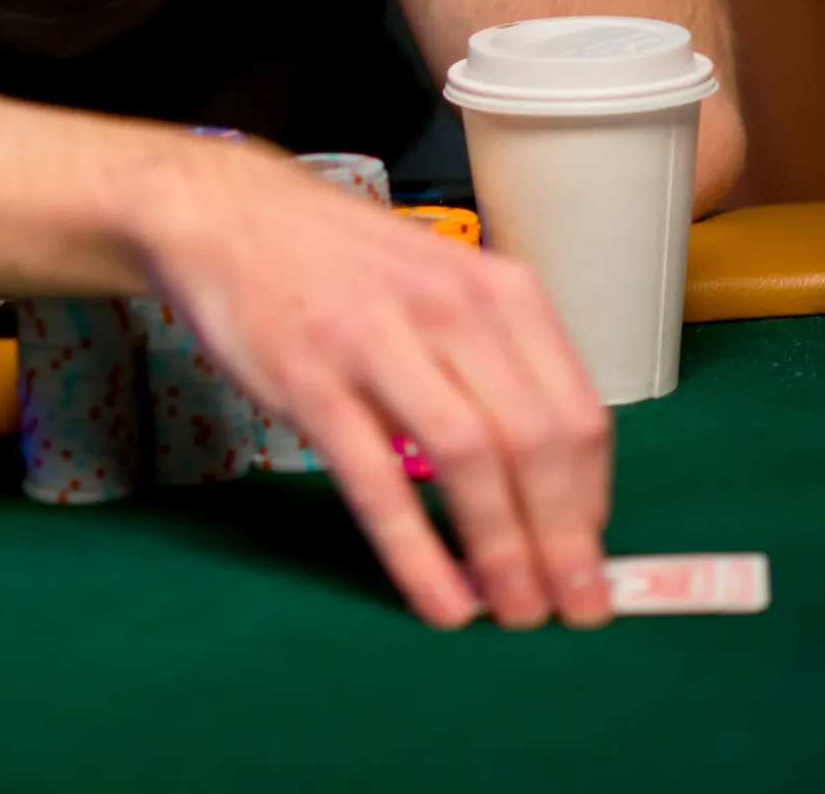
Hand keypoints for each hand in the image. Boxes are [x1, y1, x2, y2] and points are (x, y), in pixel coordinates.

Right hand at [140, 141, 612, 630]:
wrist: (231, 212)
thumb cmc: (344, 262)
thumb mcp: (443, 286)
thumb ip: (493, 367)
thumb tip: (548, 488)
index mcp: (496, 289)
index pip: (578, 412)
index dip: (594, 502)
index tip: (592, 559)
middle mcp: (449, 307)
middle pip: (536, 441)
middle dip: (564, 541)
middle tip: (570, 608)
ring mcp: (378, 340)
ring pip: (471, 458)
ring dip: (504, 551)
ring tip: (512, 611)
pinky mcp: (311, 380)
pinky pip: (379, 482)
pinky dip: (418, 554)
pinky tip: (439, 601)